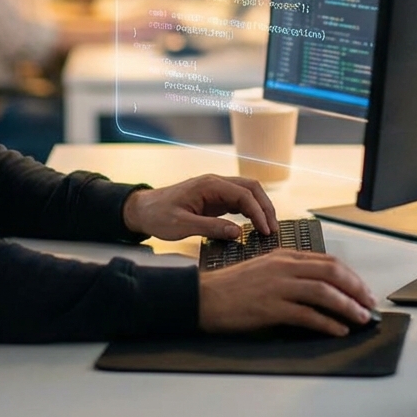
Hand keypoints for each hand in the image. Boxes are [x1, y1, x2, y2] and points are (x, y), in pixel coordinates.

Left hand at [122, 174, 276, 240]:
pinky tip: (255, 226)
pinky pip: (238, 201)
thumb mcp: (182, 225)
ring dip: (260, 208)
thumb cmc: (159, 216)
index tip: (267, 231)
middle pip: (251, 188)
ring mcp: (216, 190)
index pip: (243, 194)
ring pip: (247, 193)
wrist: (142, 210)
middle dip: (265, 207)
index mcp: (209, 185)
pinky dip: (250, 211)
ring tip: (268, 229)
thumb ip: (210, 228)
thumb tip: (238, 232)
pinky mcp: (214, 199)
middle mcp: (215, 183)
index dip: (258, 212)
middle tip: (273, 230)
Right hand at [198, 251, 376, 336]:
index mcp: (283, 255)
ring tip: (361, 318)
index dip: (350, 275)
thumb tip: (319, 288)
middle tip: (369, 303)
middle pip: (331, 271)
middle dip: (356, 288)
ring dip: (348, 306)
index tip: (362, 288)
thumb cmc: (233, 287)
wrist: (205, 297)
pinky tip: (338, 330)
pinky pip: (307, 314)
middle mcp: (283, 266)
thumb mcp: (264, 270)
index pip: (327, 260)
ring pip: (324, 291)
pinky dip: (327, 323)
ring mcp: (278, 286)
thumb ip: (290, 273)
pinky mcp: (271, 307)